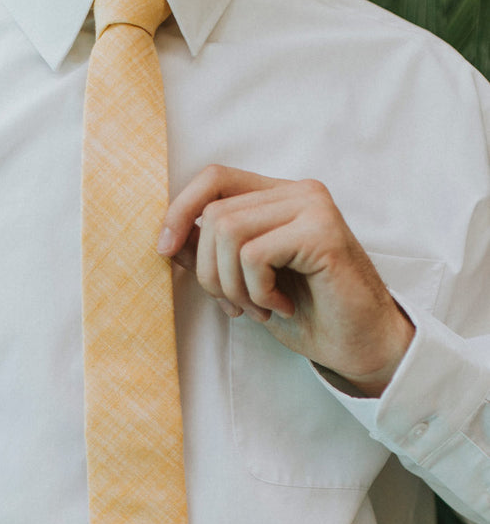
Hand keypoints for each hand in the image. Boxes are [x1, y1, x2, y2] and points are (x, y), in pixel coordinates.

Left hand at [158, 165, 413, 396]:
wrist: (360, 346)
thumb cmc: (306, 314)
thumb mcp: (244, 283)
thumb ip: (211, 255)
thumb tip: (167, 239)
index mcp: (279, 197)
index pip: (214, 177)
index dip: (179, 210)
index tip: (163, 250)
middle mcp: (298, 192)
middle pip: (214, 214)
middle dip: (208, 272)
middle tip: (238, 306)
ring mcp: (313, 207)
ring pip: (228, 231)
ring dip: (232, 285)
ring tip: (260, 308)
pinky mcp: (322, 232)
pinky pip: (254, 255)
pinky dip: (256, 291)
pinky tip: (280, 307)